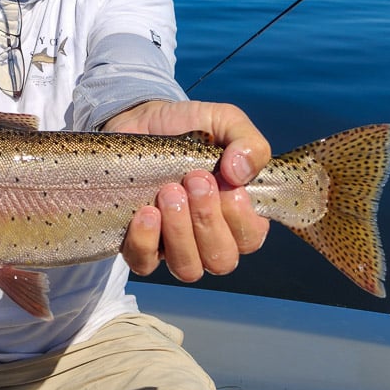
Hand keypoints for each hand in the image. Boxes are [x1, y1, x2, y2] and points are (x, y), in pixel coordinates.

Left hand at [105, 100, 270, 282]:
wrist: (140, 120)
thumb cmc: (188, 127)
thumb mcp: (224, 121)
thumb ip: (247, 142)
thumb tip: (240, 173)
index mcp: (236, 213)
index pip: (250, 238)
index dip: (239, 216)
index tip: (222, 179)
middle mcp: (209, 236)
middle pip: (221, 259)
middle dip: (207, 220)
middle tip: (193, 180)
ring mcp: (173, 244)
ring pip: (188, 268)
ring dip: (180, 232)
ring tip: (168, 193)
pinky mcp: (139, 243)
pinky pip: (145, 263)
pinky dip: (146, 242)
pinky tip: (146, 213)